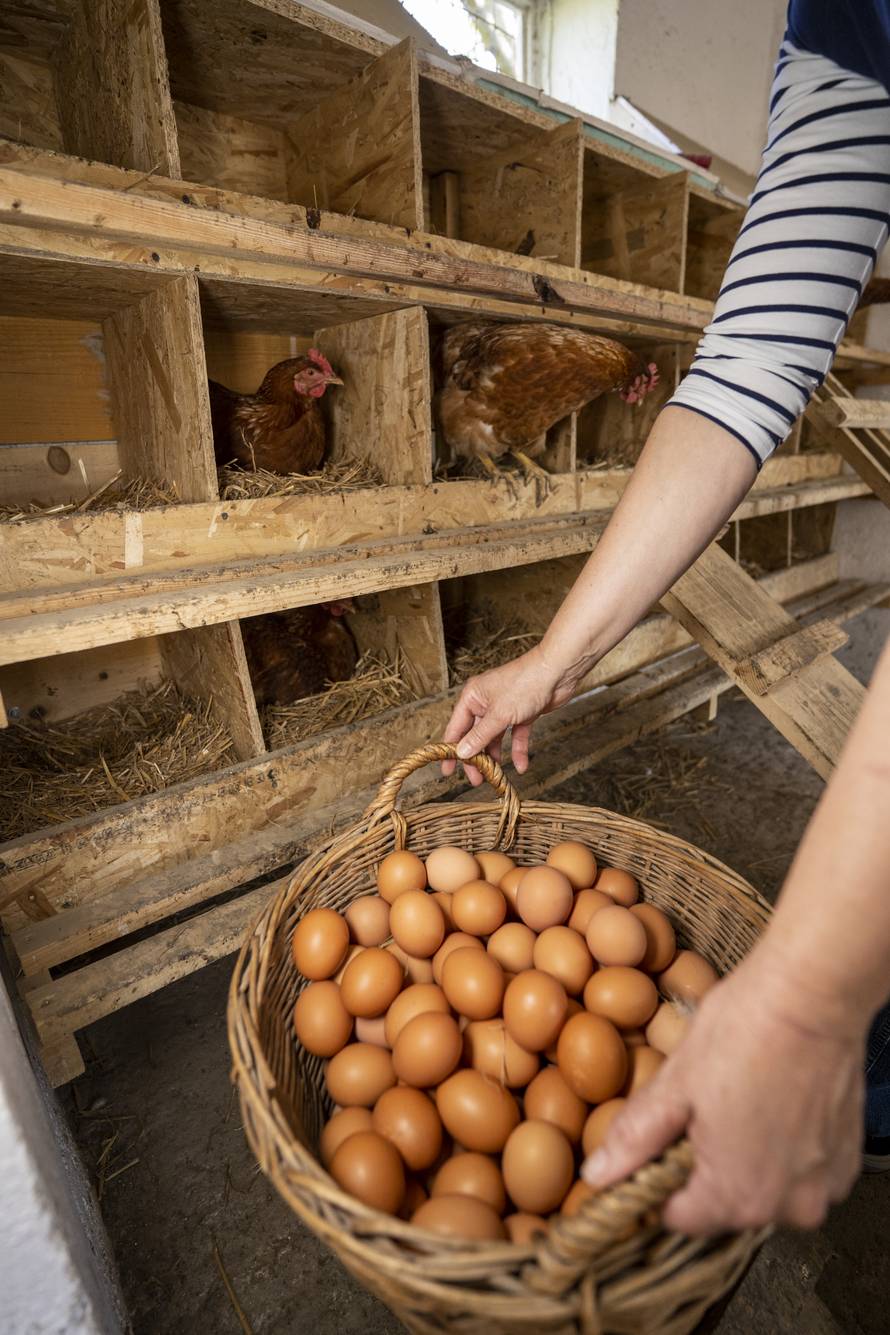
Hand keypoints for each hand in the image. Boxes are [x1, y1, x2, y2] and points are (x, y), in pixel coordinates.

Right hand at [442, 644, 581, 784]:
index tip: (447, 770)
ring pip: (495, 737)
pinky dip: (518, 750)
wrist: (558, 672)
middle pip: (475, 735)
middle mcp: (486, 702)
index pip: (456, 727)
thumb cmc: (525, 683)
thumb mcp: (499, 715)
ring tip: (495, 776)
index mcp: (473, 697)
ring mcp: (505, 708)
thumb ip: (480, 736)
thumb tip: (461, 752)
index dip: (451, 750)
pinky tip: (521, 766)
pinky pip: (516, 736)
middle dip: (476, 757)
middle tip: (476, 779)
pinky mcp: (523, 713)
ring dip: (495, 756)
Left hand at [581, 949, 864, 1233]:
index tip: (653, 1144)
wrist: (812, 992)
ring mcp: (823, 1185)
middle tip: (695, 1109)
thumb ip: (634, 1139)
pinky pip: (800, 1172)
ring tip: (734, 1101)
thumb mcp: (675, 1083)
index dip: (655, 1181)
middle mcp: (788, 1206)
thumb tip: (595, 1176)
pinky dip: (783, 1149)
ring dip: (744, 1159)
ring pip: (764, 1188)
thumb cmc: (742, 1031)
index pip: (677, 1216)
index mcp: (738, 1195)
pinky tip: (770, 1103)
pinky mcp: (846, 1160)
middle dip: (700, 1166)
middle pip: (723, 1204)